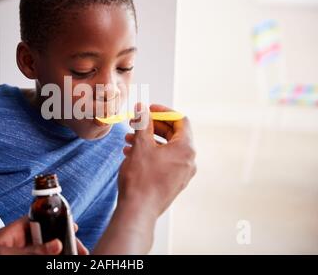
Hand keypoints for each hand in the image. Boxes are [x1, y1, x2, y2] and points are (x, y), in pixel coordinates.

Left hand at [0, 216, 88, 254]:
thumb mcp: (7, 252)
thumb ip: (32, 249)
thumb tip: (57, 244)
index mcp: (17, 230)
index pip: (42, 220)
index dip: (58, 221)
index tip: (73, 227)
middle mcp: (22, 240)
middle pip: (49, 237)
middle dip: (65, 241)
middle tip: (80, 250)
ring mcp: (22, 250)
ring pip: (47, 249)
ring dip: (60, 251)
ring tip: (74, 255)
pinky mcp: (22, 257)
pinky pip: (41, 255)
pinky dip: (52, 256)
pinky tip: (61, 257)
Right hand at [120, 103, 196, 218]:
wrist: (138, 210)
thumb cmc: (141, 179)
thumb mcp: (141, 145)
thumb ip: (143, 123)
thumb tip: (142, 108)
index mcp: (186, 149)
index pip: (180, 120)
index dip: (163, 112)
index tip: (148, 110)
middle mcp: (189, 161)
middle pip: (174, 134)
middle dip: (153, 126)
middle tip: (135, 123)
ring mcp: (182, 173)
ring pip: (167, 148)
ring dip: (148, 140)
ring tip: (129, 139)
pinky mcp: (173, 182)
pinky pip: (165, 161)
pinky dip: (151, 153)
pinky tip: (132, 154)